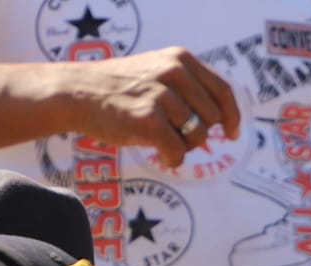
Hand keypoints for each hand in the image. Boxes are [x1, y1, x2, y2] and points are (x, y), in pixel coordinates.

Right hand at [47, 47, 241, 167]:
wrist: (79, 92)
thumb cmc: (119, 88)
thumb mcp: (157, 71)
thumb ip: (187, 86)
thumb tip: (222, 117)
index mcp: (180, 60)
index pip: (222, 91)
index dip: (231, 115)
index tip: (232, 132)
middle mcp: (174, 73)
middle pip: (211, 118)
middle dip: (199, 133)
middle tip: (175, 136)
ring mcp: (161, 95)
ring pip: (197, 136)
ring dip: (184, 146)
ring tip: (161, 140)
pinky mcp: (148, 119)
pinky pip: (179, 152)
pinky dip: (173, 160)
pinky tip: (161, 156)